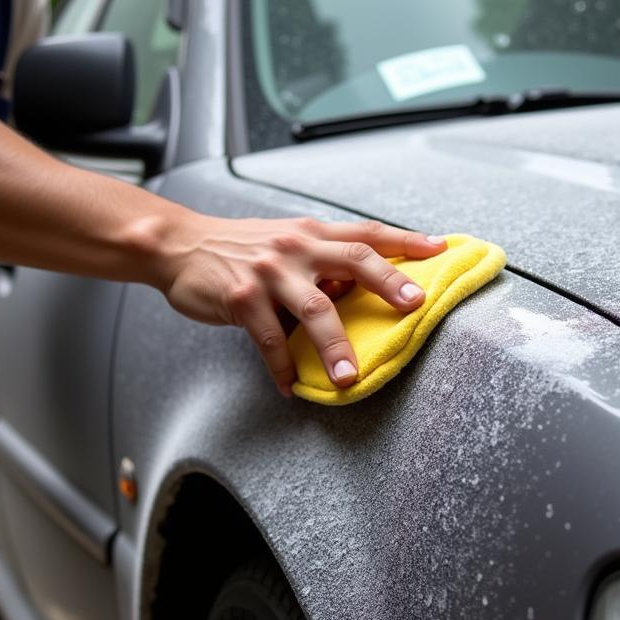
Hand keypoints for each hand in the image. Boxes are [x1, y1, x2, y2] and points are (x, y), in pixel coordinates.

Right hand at [164, 214, 446, 395]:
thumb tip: (363, 288)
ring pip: (315, 309)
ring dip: (335, 348)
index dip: (404, 240)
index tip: (439, 250)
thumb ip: (321, 260)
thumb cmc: (240, 249)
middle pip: (353, 259)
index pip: (366, 232)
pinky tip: (290, 386)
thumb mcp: (285, 242)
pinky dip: (282, 368)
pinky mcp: (241, 298)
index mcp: (311, 233)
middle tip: (414, 307)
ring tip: (349, 379)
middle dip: (388, 283)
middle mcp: (295, 247)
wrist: (180, 245)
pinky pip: (270, 340)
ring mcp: (268, 272)